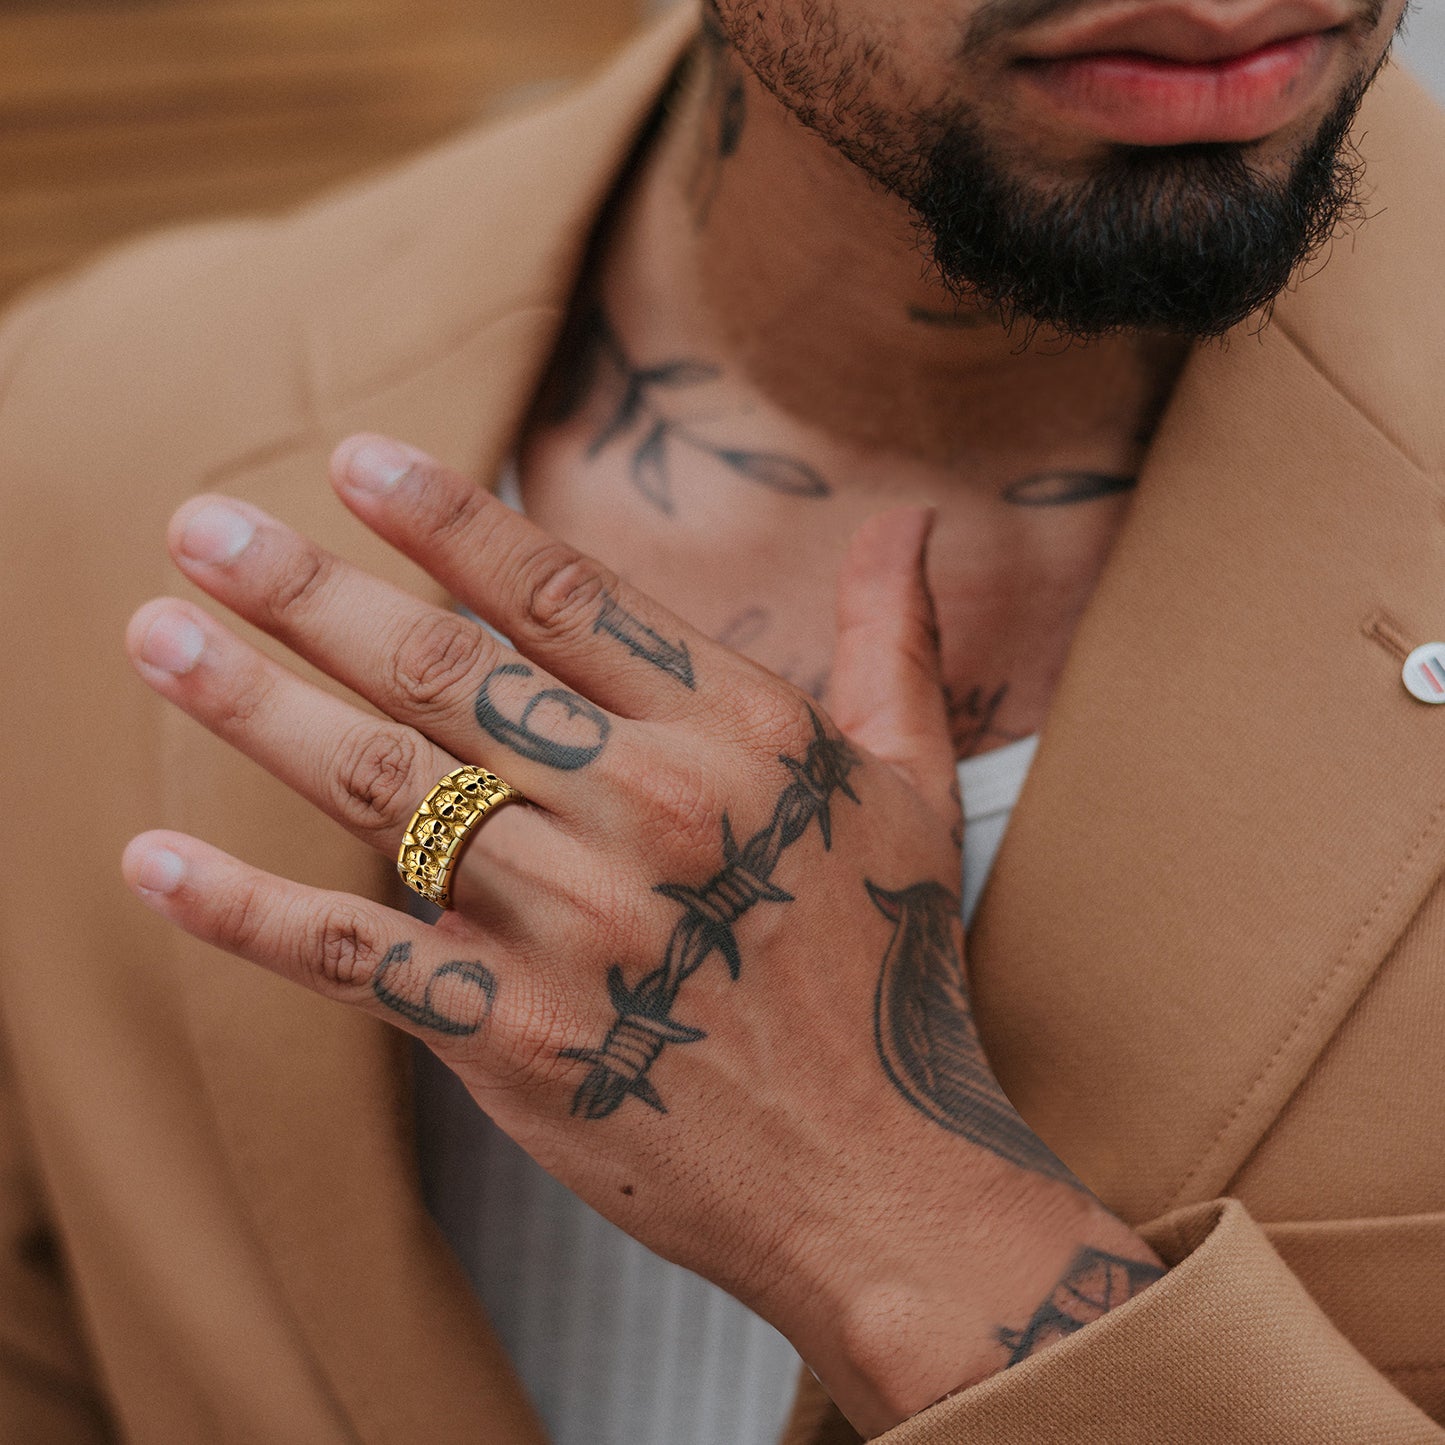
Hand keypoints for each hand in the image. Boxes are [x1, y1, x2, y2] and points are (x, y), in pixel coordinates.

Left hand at [123, 434, 1158, 1434]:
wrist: (883, 1177)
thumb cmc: (890, 970)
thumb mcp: (913, 786)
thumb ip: (893, 641)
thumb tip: (914, 517)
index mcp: (736, 737)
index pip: (564, 598)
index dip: (448, 522)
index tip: (352, 461)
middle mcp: (648, 813)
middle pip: (446, 675)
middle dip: (307, 591)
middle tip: (199, 526)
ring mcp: (577, 928)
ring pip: (384, 792)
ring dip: (255, 707)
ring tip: (157, 636)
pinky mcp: (518, 1040)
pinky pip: (360, 959)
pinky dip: (247, 913)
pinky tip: (153, 862)